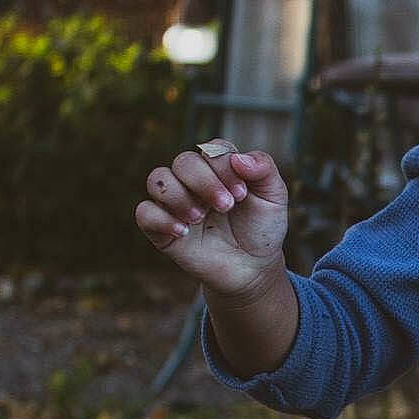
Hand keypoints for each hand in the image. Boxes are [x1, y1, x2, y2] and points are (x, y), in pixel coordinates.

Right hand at [134, 139, 290, 298]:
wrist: (252, 268)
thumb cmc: (261, 229)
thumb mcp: (274, 197)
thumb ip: (264, 169)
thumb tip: (238, 158)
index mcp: (218, 168)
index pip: (211, 150)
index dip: (223, 167)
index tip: (242, 194)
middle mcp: (193, 180)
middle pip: (183, 162)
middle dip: (204, 182)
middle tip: (226, 206)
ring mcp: (175, 203)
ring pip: (157, 180)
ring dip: (179, 197)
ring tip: (200, 218)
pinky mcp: (161, 228)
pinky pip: (144, 212)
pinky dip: (161, 219)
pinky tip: (184, 232)